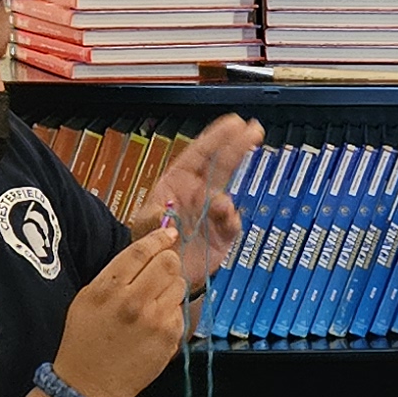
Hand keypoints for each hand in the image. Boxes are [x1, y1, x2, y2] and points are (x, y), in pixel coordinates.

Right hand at [54, 226, 189, 396]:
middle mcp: (134, 302)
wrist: (90, 385)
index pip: (141, 251)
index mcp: (108, 289)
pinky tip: (155, 320)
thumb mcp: (87, 298)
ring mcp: (155, 321)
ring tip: (155, 298)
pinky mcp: (170, 337)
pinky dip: (171, 310)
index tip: (167, 233)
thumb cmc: (84, 340)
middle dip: (168, 260)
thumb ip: (114, 273)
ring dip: (171, 285)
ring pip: (179, 284)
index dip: (158, 238)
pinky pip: (180, 309)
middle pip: (168, 263)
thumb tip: (145, 250)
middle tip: (162, 267)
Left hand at [140, 114, 261, 290]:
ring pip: (228, 192)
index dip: (216, 137)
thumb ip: (153, 218)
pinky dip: (231, 219)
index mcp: (179, 182)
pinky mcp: (224, 233)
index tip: (233, 123)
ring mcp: (213, 212)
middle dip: (237, 146)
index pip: (200, 153)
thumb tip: (165, 212)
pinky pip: (233, 222)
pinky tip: (224, 220)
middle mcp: (199, 193)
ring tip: (220, 208)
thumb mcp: (144, 227)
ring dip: (227, 197)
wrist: (166, 273)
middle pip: (221, 164)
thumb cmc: (153, 244)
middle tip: (254, 130)